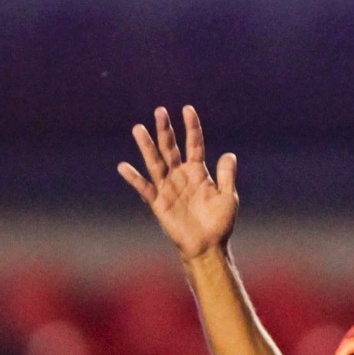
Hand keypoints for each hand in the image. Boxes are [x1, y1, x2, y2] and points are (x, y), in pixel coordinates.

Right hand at [118, 105, 238, 261]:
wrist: (208, 246)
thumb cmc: (219, 222)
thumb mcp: (228, 197)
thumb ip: (227, 175)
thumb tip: (229, 154)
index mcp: (198, 171)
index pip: (194, 144)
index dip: (192, 127)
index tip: (187, 109)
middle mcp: (180, 175)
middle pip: (170, 148)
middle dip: (165, 130)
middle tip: (160, 111)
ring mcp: (168, 187)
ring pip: (155, 162)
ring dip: (147, 146)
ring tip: (138, 128)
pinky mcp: (158, 202)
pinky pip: (145, 188)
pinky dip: (134, 178)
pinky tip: (124, 167)